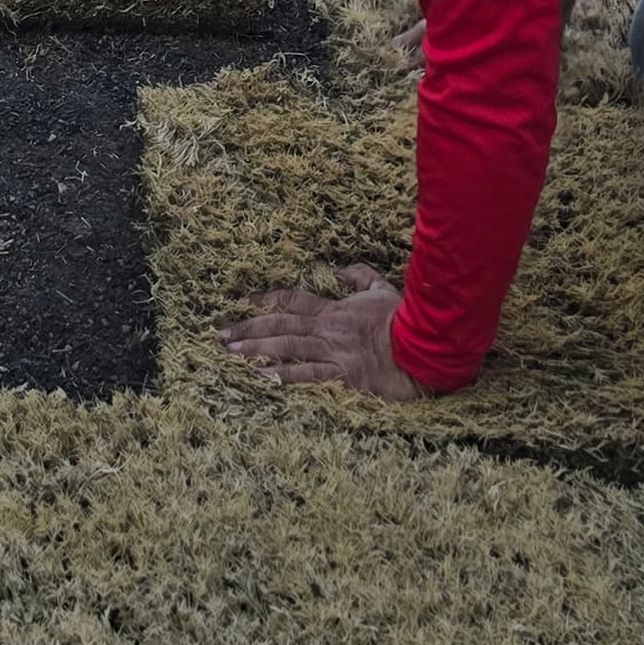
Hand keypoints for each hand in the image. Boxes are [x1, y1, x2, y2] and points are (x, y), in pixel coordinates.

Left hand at [219, 263, 419, 396]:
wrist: (423, 345)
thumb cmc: (403, 319)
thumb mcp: (381, 288)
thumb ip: (358, 276)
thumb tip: (338, 269)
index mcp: (334, 309)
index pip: (293, 299)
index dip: (267, 298)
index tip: (244, 300)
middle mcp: (327, 329)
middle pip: (280, 325)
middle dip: (248, 327)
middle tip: (220, 332)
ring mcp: (333, 352)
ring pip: (287, 347)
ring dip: (256, 349)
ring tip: (230, 351)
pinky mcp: (343, 375)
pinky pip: (308, 374)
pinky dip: (285, 374)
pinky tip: (263, 376)